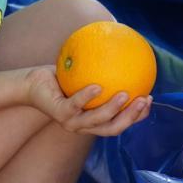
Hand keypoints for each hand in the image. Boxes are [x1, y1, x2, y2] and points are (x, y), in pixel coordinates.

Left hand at [25, 66, 151, 136]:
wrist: (32, 84)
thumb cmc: (62, 79)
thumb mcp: (86, 75)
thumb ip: (105, 71)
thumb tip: (127, 54)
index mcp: (94, 121)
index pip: (120, 123)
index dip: (137, 117)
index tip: (150, 101)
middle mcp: (84, 126)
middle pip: (113, 128)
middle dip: (131, 117)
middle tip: (144, 101)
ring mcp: (72, 122)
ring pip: (97, 120)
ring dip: (113, 109)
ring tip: (125, 94)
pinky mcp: (59, 113)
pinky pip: (75, 105)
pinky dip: (87, 97)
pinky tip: (98, 86)